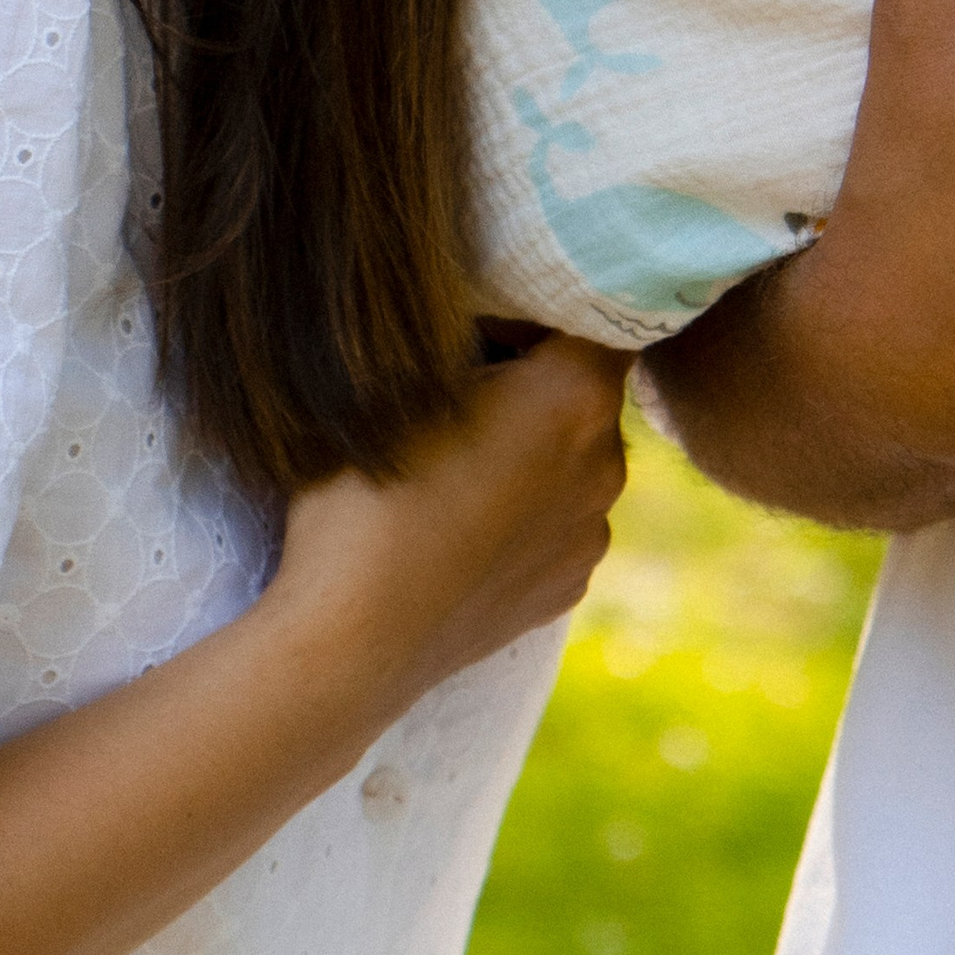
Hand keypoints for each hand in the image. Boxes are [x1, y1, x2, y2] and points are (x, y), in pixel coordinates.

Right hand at [270, 334, 630, 720]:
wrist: (348, 645)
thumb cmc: (365, 499)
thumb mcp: (396, 386)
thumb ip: (460, 337)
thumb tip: (483, 320)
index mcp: (577, 397)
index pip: (594, 314)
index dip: (538, 309)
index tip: (485, 326)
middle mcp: (607, 463)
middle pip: (584, 388)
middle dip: (535, 379)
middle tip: (463, 392)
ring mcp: (591, 531)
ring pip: (572, 459)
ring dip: (532, 449)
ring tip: (456, 469)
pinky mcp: (568, 586)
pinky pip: (559, 521)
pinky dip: (527, 512)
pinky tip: (464, 525)